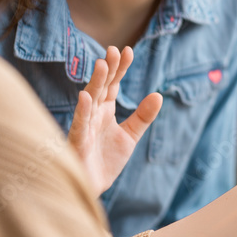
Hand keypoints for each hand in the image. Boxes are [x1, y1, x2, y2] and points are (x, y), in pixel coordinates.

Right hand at [67, 46, 162, 194]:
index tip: (128, 50)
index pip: (113, 84)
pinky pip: (79, 124)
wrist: (93, 186)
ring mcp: (84, 126)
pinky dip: (82, 111)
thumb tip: (159, 95)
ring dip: (95, 82)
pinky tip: (85, 97)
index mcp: (104, 110)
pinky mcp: (78, 142)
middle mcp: (93, 114)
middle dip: (108, 69)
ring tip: (102, 65)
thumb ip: (143, 116)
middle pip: (101, 87)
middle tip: (114, 50)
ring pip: (89, 100)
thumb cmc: (106, 160)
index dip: (120, 68)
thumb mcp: (130, 136)